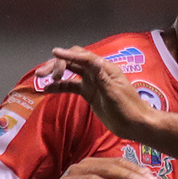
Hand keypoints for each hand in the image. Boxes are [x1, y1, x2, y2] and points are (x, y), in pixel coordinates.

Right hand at [39, 47, 156, 141]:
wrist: (136, 125)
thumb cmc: (128, 109)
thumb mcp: (114, 93)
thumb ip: (101, 77)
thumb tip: (92, 60)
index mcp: (105, 69)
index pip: (84, 57)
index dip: (68, 55)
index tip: (54, 53)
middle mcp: (97, 72)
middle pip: (74, 61)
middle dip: (57, 64)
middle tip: (42, 74)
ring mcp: (92, 82)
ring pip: (70, 72)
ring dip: (56, 73)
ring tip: (41, 79)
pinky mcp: (89, 93)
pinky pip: (71, 86)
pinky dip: (60, 87)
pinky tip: (48, 89)